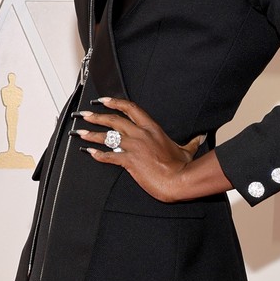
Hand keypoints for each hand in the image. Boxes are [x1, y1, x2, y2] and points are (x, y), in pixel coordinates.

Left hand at [74, 96, 204, 202]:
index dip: (115, 102)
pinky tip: (89, 153)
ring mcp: (134, 147)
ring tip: (80, 132)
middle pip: (114, 120)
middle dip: (96, 116)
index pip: (130, 108)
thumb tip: (200, 137)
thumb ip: (191, 142)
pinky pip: (109, 156)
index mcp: (152, 128)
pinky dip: (97, 154)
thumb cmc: (182, 166)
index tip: (103, 101)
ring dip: (91, 134)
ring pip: (108, 136)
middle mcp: (141, 134)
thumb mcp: (187, 150)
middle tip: (84, 115)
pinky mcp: (129, 161)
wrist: (178, 180)